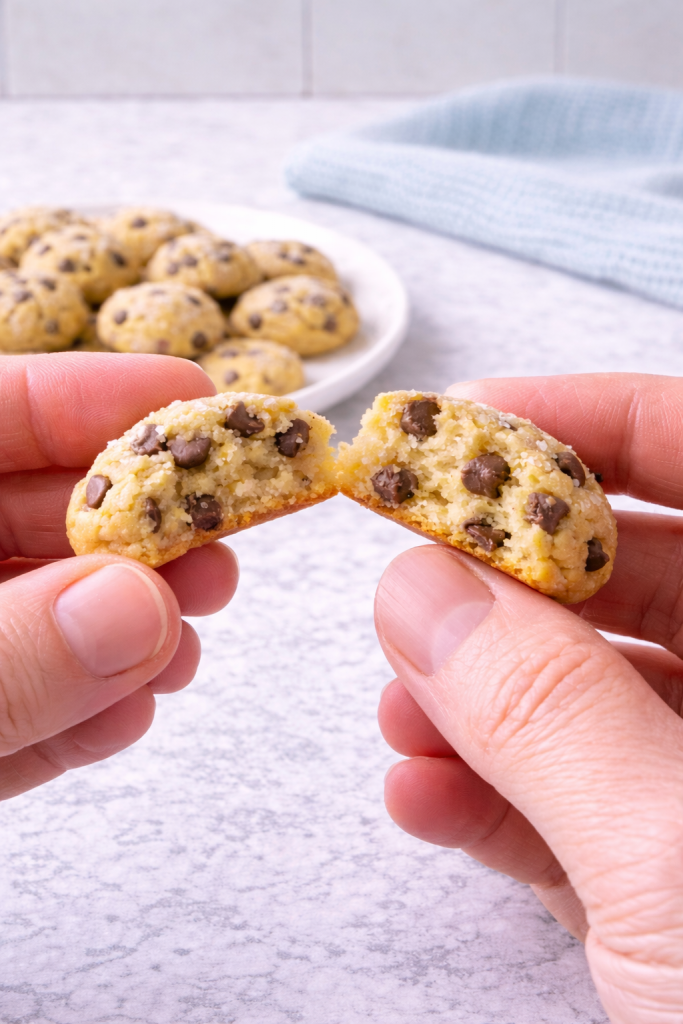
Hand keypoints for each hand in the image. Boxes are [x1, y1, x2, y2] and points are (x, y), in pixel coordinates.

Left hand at [0, 353, 237, 800]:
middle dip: (132, 530)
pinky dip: (70, 710)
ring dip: (116, 628)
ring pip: (31, 608)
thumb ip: (5, 659)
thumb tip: (138, 606)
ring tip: (181, 650)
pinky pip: (11, 702)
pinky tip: (122, 715)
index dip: (91, 395)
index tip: (199, 401)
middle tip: (216, 554)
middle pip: (29, 509)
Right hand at [375, 373, 682, 1022]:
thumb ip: (547, 710)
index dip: (596, 424)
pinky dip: (504, 801)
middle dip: (514, 579)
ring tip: (395, 712)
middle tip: (403, 579)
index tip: (465, 423)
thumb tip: (417, 587)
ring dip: (489, 700)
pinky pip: (596, 809)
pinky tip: (420, 802)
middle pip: (652, 577)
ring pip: (612, 701)